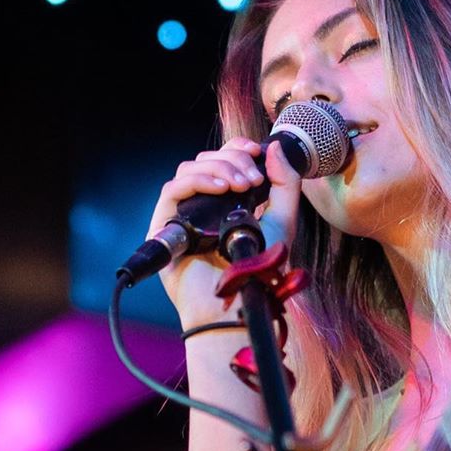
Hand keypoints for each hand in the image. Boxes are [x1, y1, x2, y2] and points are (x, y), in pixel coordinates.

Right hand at [149, 138, 303, 329]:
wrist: (238, 303)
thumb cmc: (259, 272)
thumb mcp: (283, 222)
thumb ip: (285, 185)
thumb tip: (276, 147)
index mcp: (226, 202)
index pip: (223, 161)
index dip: (236, 149)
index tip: (256, 151)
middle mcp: (203, 206)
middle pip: (206, 160)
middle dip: (233, 161)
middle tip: (252, 180)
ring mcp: (183, 216)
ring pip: (189, 170)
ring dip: (218, 169)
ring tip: (240, 186)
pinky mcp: (165, 228)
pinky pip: (173, 190)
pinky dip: (198, 181)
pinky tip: (221, 188)